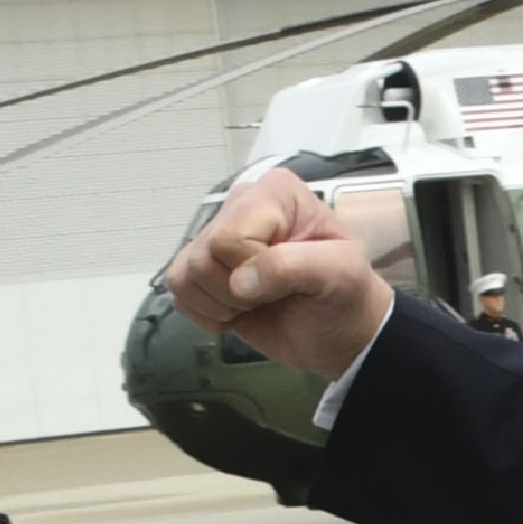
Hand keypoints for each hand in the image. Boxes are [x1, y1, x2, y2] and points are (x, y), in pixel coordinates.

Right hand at [169, 168, 396, 382]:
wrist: (337, 332)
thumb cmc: (344, 295)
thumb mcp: (340, 274)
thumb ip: (292, 267)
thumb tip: (239, 282)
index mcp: (274, 192)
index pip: (230, 236)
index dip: (254, 269)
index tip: (289, 282)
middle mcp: (239, 205)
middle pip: (203, 256)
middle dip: (238, 291)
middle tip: (274, 295)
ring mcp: (216, 235)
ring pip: (184, 275)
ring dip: (222, 304)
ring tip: (259, 300)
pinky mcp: (200, 268)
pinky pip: (178, 292)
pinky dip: (207, 313)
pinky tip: (238, 310)